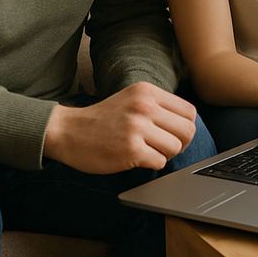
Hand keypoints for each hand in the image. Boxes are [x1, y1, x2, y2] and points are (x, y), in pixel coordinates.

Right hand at [43, 82, 196, 173]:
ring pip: (175, 147)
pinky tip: (139, 159)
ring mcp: (137, 128)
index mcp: (148, 92)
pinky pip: (159, 162)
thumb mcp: (133, 98)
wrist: (68, 130)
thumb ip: (158, 106)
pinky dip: (153, 164)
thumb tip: (186, 124)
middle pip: (187, 130)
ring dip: (166, 154)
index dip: (186, 127)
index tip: (176, 134)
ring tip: (150, 152)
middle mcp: (145, 106)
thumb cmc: (103, 118)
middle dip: (181, 143)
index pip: (189, 111)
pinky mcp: (130, 150)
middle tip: (167, 147)